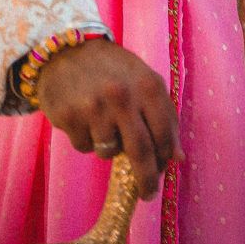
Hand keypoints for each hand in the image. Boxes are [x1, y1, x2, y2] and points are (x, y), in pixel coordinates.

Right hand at [35, 40, 182, 199]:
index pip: (164, 133)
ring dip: (109, 146)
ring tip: (103, 122)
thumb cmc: (112, 69)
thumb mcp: (143, 81)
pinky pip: (84, 147)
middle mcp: (122, 96)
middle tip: (147, 194)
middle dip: (146, 179)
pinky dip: (87, 140)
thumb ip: (163, 115)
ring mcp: (94, 107)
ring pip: (109, 152)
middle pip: (140, 151)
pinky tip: (84, 118)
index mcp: (147, 85)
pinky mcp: (69, 117)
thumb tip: (178, 158)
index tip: (163, 170)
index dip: (166, 156)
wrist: (66, 49)